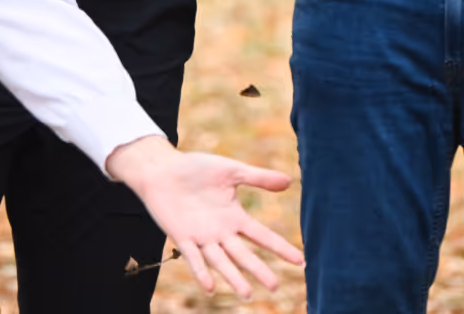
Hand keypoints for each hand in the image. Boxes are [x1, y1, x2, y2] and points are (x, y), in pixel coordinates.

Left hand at [106, 135, 302, 296]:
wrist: (163, 170)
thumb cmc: (197, 168)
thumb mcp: (232, 170)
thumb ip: (258, 178)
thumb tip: (290, 181)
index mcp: (235, 216)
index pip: (262, 236)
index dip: (280, 248)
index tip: (300, 261)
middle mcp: (221, 232)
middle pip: (244, 254)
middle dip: (259, 270)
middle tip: (274, 286)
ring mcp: (202, 237)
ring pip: (221, 261)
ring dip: (233, 277)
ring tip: (247, 295)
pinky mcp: (182, 237)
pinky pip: (193, 257)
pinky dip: (201, 271)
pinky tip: (209, 286)